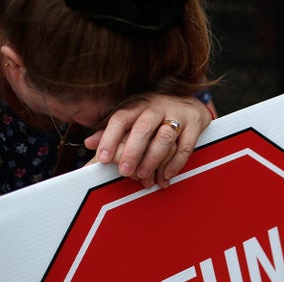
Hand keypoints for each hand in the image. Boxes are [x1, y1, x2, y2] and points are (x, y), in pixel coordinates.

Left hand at [84, 95, 214, 187]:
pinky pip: (185, 146)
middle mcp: (157, 107)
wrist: (192, 103)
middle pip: (143, 127)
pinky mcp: (195, 124)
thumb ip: (114, 132)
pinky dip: (176, 163)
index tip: (102, 159)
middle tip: (125, 171)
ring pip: (165, 136)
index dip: (109, 138)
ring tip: (145, 177)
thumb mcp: (135, 119)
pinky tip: (166, 175)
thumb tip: (88, 143)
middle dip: (133, 151)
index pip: (120, 119)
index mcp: (138, 105)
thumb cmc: (158, 115)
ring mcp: (177, 114)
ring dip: (154, 159)